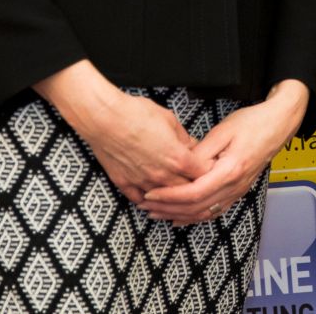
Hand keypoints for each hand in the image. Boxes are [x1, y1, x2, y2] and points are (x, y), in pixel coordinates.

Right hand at [37, 60, 198, 202]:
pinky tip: (151, 199)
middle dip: (193, 186)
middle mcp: (162, 175)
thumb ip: (183, 136)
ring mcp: (143, 182)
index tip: (209, 167)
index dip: (208, 170)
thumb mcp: (169, 119)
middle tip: (196, 181)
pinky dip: (147, 201)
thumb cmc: (136, 113)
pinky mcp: (124, 183)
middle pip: (186, 190)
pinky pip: (139, 200)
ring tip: (177, 194)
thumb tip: (191, 145)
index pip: (203, 173)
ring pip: (164, 199)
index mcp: (177, 158)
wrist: (105, 118)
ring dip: (172, 197)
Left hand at [140, 79, 310, 224]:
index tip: (150, 192)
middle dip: (168, 208)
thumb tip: (180, 167)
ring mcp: (237, 191)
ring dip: (178, 215)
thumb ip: (201, 153)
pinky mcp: (238, 191)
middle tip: (145, 205)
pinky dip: (193, 216)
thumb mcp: (222, 131)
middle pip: (196, 208)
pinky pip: (213, 211)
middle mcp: (235, 186)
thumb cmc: (252, 122)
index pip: (194, 193)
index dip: (169, 196)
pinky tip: (179, 217)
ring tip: (156, 212)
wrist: (278, 124)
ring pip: (203, 214)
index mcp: (230, 170)